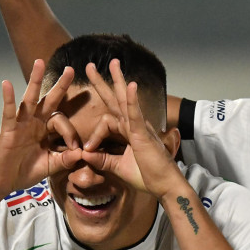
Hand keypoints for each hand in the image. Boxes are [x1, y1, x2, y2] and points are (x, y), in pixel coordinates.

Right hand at [0, 60, 79, 197]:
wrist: (3, 183)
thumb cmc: (25, 172)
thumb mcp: (51, 166)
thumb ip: (66, 159)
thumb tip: (83, 153)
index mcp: (46, 130)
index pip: (62, 122)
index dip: (71, 133)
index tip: (76, 148)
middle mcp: (35, 123)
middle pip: (49, 100)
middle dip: (60, 85)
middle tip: (71, 69)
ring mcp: (21, 124)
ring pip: (30, 99)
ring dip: (35, 80)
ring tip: (39, 62)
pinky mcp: (8, 129)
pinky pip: (9, 112)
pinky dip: (8, 98)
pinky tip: (7, 83)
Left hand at [82, 61, 182, 197]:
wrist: (165, 186)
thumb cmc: (147, 177)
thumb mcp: (118, 168)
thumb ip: (102, 160)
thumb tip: (84, 154)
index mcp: (128, 132)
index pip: (107, 121)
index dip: (94, 134)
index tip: (86, 149)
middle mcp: (134, 126)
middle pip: (116, 99)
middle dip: (104, 82)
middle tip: (90, 66)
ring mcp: (139, 128)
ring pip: (126, 100)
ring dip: (119, 81)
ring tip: (113, 63)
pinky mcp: (143, 134)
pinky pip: (136, 115)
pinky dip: (134, 101)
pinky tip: (131, 86)